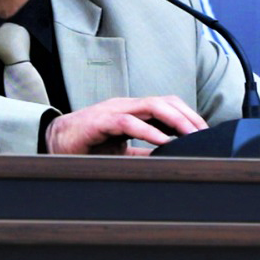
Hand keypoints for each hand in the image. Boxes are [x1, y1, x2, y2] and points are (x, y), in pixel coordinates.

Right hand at [46, 96, 206, 154]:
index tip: (205, 132)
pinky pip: (128, 122)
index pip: (167, 105)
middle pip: (165, 101)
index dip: (188, 115)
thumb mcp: (123, 149)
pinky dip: (148, 131)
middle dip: (188, 116)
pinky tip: (163, 141)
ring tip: (191, 134)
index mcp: (133, 110)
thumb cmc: (87, 144)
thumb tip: (169, 158)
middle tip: (205, 133)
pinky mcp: (99, 122)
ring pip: (151, 106)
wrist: (54, 143)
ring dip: (175, 119)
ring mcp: (113, 111)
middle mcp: (126, 106)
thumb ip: (144, 152)